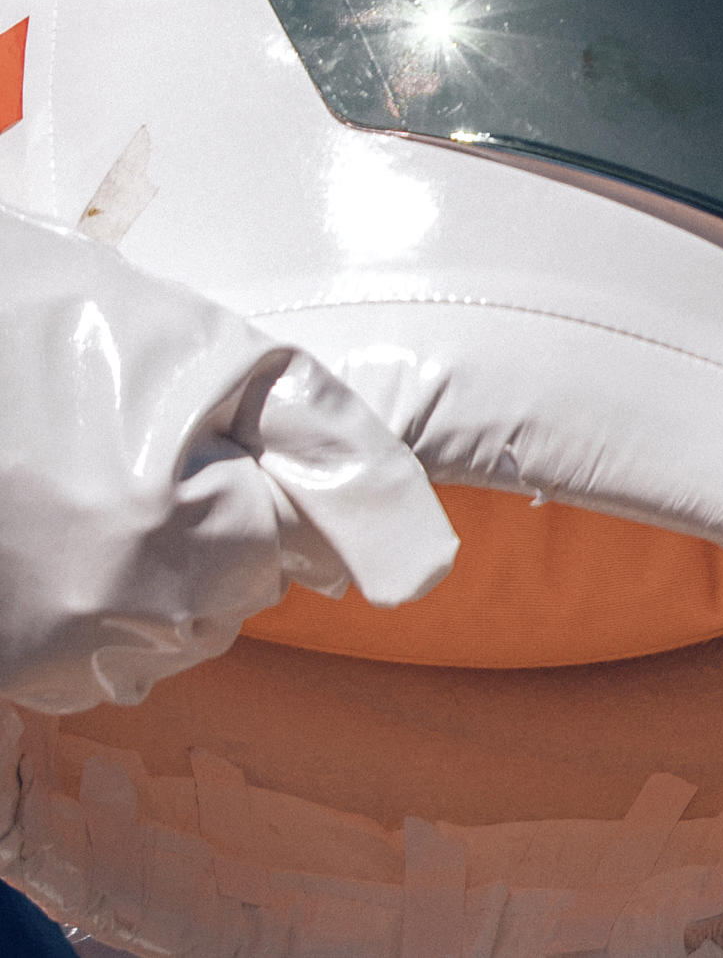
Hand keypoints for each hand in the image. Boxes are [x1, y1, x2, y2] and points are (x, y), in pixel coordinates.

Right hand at [1, 212, 457, 711]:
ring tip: (81, 493)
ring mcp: (43, 652)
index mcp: (183, 530)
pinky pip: (83, 668)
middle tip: (127, 454)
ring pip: (159, 641)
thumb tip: (411, 575)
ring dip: (148, 582)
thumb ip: (335, 455)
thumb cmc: (61, 326)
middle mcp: (112, 612)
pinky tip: (46, 542)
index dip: (258, 485)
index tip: (201, 441)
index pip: (294, 553)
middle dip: (209, 535)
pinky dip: (84, 616)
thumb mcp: (224, 360)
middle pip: (230, 603)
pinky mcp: (0, 663)